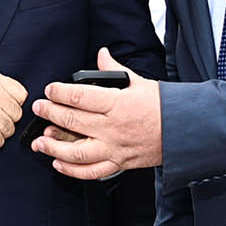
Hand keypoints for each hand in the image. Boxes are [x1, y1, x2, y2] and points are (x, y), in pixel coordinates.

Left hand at [31, 50, 163, 177]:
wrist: (187, 131)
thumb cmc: (165, 106)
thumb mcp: (140, 82)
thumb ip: (115, 71)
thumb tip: (102, 54)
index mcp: (118, 104)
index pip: (80, 96)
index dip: (59, 92)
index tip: (50, 90)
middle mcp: (113, 128)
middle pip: (72, 122)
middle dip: (50, 114)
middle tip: (38, 108)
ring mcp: (115, 148)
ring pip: (76, 152)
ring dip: (53, 147)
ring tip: (40, 141)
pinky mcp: (119, 163)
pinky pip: (91, 172)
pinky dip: (71, 170)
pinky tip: (58, 163)